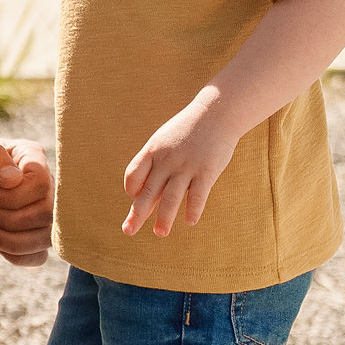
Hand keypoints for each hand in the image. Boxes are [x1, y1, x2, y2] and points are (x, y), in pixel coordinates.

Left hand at [0, 134, 52, 264]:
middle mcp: (42, 183)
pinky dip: (18, 256)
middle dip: (11, 220)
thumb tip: (14, 179)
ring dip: (14, 241)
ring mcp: (37, 209)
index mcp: (31, 157)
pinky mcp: (28, 233)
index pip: (41, 183)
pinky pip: (39, 256)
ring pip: (47, 237)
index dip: (14, 197)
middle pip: (48, 213)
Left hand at [122, 94, 238, 238]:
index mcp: (153, 150)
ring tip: (160, 233)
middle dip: (137, 214)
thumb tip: (143, 191)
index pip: (133, 175)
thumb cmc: (188, 130)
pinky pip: (197, 195)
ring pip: (170, 198)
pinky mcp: (206, 171)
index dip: (131, 189)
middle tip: (128, 231)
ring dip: (164, 218)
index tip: (134, 198)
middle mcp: (166, 160)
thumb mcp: (165, 141)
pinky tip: (190, 221)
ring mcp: (186, 166)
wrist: (216, 112)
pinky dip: (193, 210)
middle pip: (147, 191)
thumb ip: (155, 164)